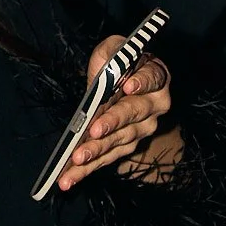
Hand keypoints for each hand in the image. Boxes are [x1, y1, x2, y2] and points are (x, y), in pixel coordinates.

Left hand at [54, 36, 171, 191]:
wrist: (128, 85)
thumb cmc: (120, 64)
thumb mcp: (114, 49)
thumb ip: (109, 53)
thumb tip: (103, 69)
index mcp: (155, 76)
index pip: (152, 78)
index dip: (141, 82)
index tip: (128, 86)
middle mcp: (154, 104)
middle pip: (134, 114)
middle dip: (112, 123)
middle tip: (94, 131)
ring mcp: (143, 128)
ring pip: (120, 140)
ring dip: (97, 151)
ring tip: (77, 158)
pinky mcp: (128, 145)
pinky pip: (109, 157)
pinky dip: (89, 167)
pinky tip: (71, 176)